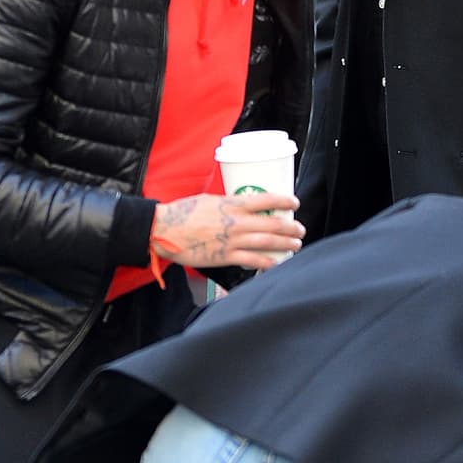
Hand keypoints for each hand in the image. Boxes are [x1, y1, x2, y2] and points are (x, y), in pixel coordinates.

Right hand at [152, 192, 304, 270]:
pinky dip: (268, 262)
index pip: (265, 199)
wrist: (162, 229)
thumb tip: (244, 206)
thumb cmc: (182, 213)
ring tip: (296, 245)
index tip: (295, 203)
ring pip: (266, 242)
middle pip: (272, 223)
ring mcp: (231, 240)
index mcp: (231, 204)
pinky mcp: (225, 256)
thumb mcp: (208, 200)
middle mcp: (235, 221)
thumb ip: (228, 204)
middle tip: (300, 229)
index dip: (284, 201)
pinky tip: (279, 263)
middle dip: (290, 227)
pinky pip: (252, 260)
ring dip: (285, 244)